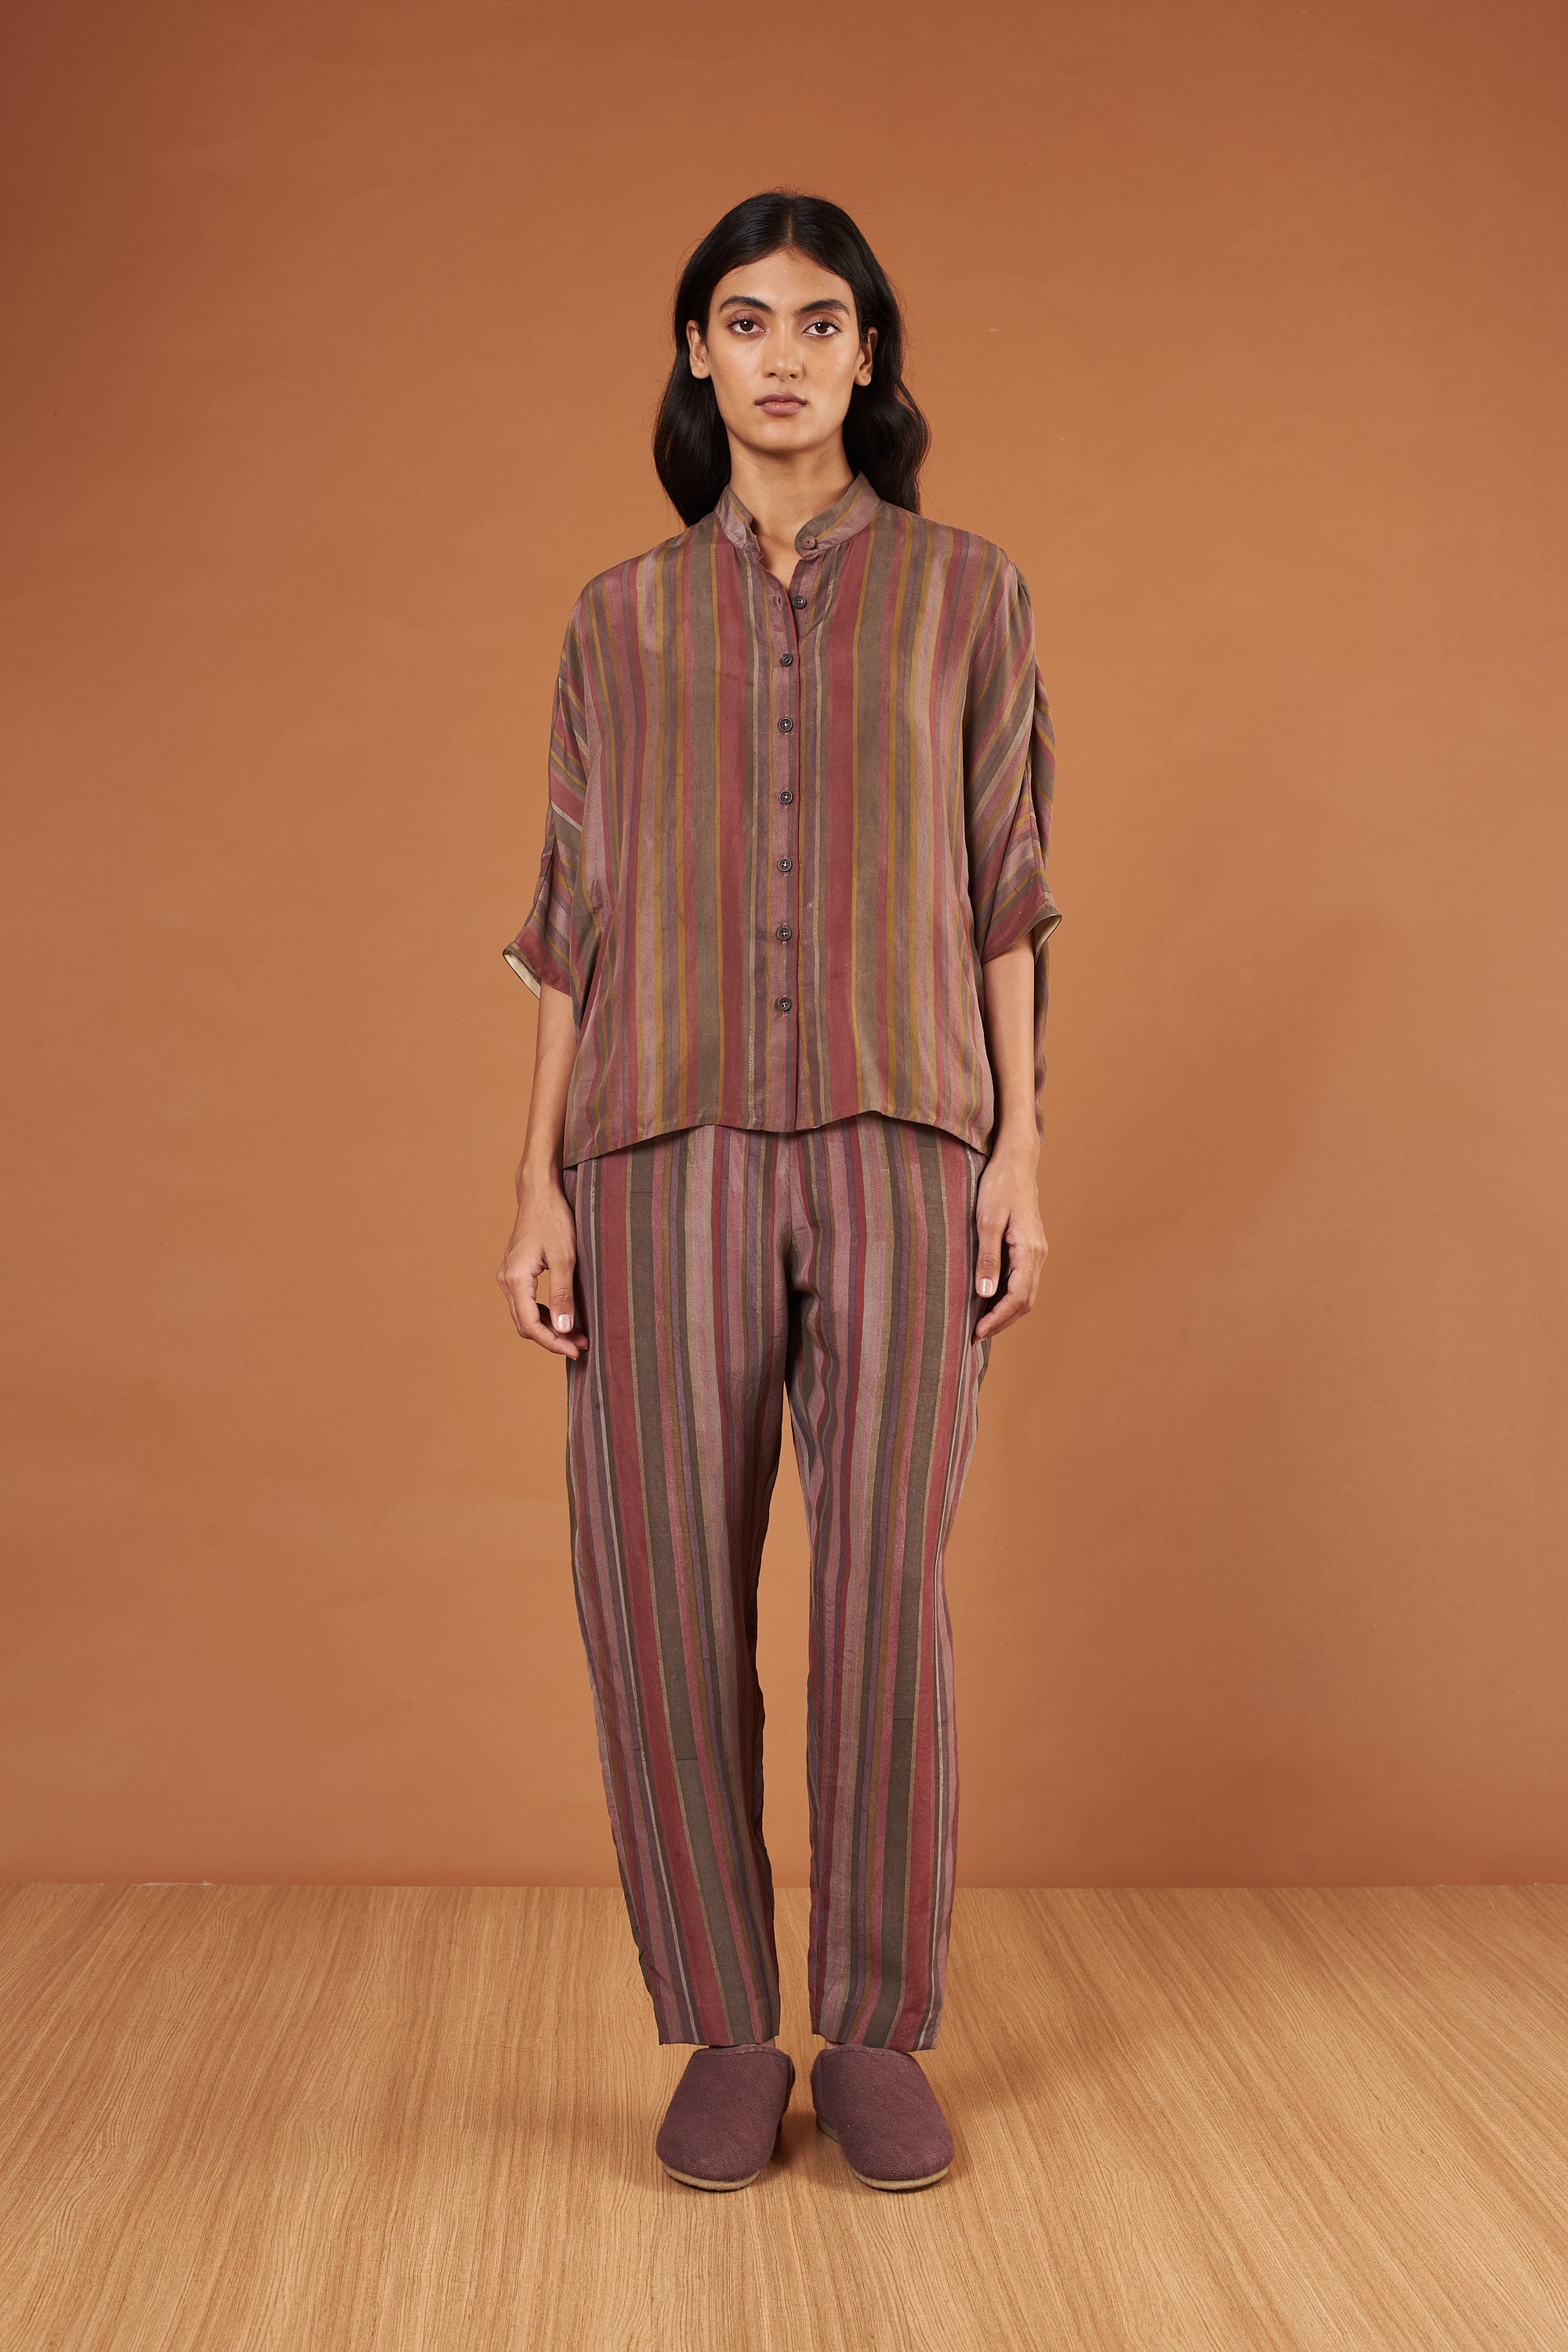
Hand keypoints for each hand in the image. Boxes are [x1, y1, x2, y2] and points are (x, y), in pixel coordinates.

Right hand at [497, 1173, 587, 1359]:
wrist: (540, 1194)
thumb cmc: (553, 1220)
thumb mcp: (565, 1258)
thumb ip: (563, 1295)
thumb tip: (564, 1329)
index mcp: (515, 1279)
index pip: (531, 1326)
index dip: (554, 1343)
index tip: (577, 1349)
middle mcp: (506, 1281)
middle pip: (525, 1325)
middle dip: (553, 1339)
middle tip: (582, 1344)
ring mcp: (508, 1277)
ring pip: (524, 1316)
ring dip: (549, 1328)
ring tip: (577, 1334)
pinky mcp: (515, 1273)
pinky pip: (525, 1303)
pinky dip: (543, 1315)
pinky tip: (563, 1316)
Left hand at [973, 1140, 1047, 1340]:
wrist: (1015, 1162)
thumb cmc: (999, 1186)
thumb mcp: (987, 1221)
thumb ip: (987, 1258)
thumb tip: (984, 1293)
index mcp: (1029, 1250)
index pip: (1017, 1297)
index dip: (997, 1319)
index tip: (977, 1332)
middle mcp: (1038, 1255)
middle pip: (1025, 1301)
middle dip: (1002, 1321)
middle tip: (975, 1335)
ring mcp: (1036, 1251)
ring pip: (1025, 1293)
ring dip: (1005, 1311)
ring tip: (980, 1323)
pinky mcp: (1029, 1247)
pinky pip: (1022, 1280)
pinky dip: (1008, 1296)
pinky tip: (989, 1299)